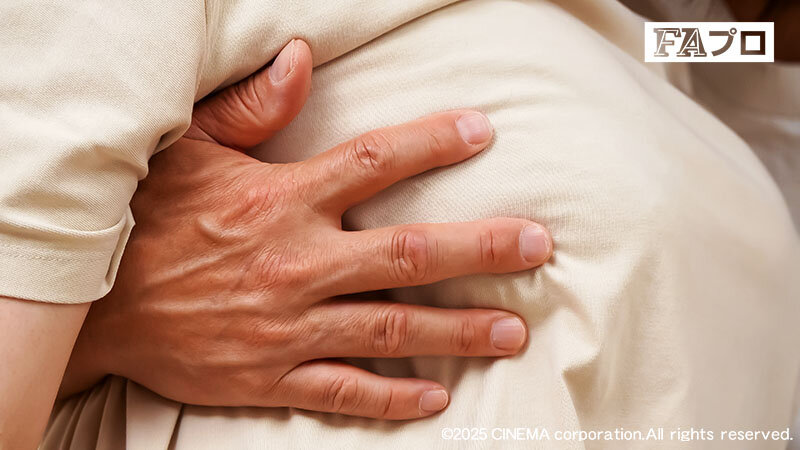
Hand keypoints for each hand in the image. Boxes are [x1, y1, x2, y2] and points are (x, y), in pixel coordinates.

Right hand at [62, 39, 552, 419]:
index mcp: (280, 201)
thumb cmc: (148, 222)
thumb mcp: (189, 151)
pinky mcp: (270, 378)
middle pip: (408, 254)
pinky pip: (343, 392)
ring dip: (458, 330)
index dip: (434, 143)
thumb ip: (253, 108)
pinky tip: (437, 396)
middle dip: (481, 249)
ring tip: (514, 330)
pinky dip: (392, 398)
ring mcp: (287, 328)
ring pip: (391, 330)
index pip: (374, 162)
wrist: (98, 309)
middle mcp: (296, 264)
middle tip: (537, 246)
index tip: (483, 131)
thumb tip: (303, 57)